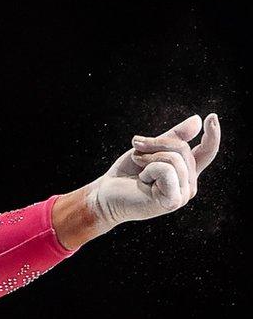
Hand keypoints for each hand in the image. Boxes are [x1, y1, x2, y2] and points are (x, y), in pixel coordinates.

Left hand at [83, 113, 221, 228]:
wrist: (106, 194)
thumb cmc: (126, 174)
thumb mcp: (149, 150)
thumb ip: (173, 138)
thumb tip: (197, 120)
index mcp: (186, 172)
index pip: (207, 152)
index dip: (213, 135)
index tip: (212, 117)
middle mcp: (189, 184)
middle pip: (182, 148)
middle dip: (155, 144)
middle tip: (135, 154)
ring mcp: (183, 194)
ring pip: (174, 158)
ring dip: (148, 158)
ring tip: (139, 170)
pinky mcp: (174, 201)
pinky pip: (167, 170)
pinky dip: (149, 169)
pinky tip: (142, 181)